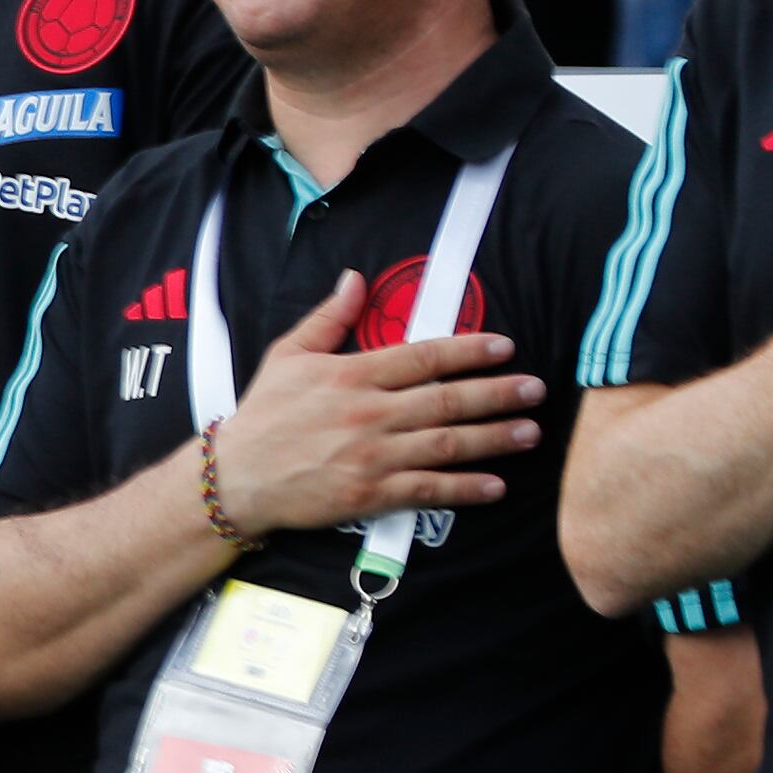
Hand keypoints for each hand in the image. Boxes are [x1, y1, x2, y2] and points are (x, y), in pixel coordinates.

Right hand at [202, 272, 539, 533]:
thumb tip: (355, 278)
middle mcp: (368, 412)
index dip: (468, 350)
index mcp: (351, 374)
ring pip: (447, 443)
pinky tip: (497, 485)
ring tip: (530, 431)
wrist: (237, 476)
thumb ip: (327, 318)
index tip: (504, 347)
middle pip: (447, 399)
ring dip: (494, 438)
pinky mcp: (371, 494)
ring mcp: (372, 455)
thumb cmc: (264, 414)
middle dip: (498, 393)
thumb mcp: (287, 355)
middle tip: (536, 389)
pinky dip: (466, 488)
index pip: (423, 357)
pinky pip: (428, 489)